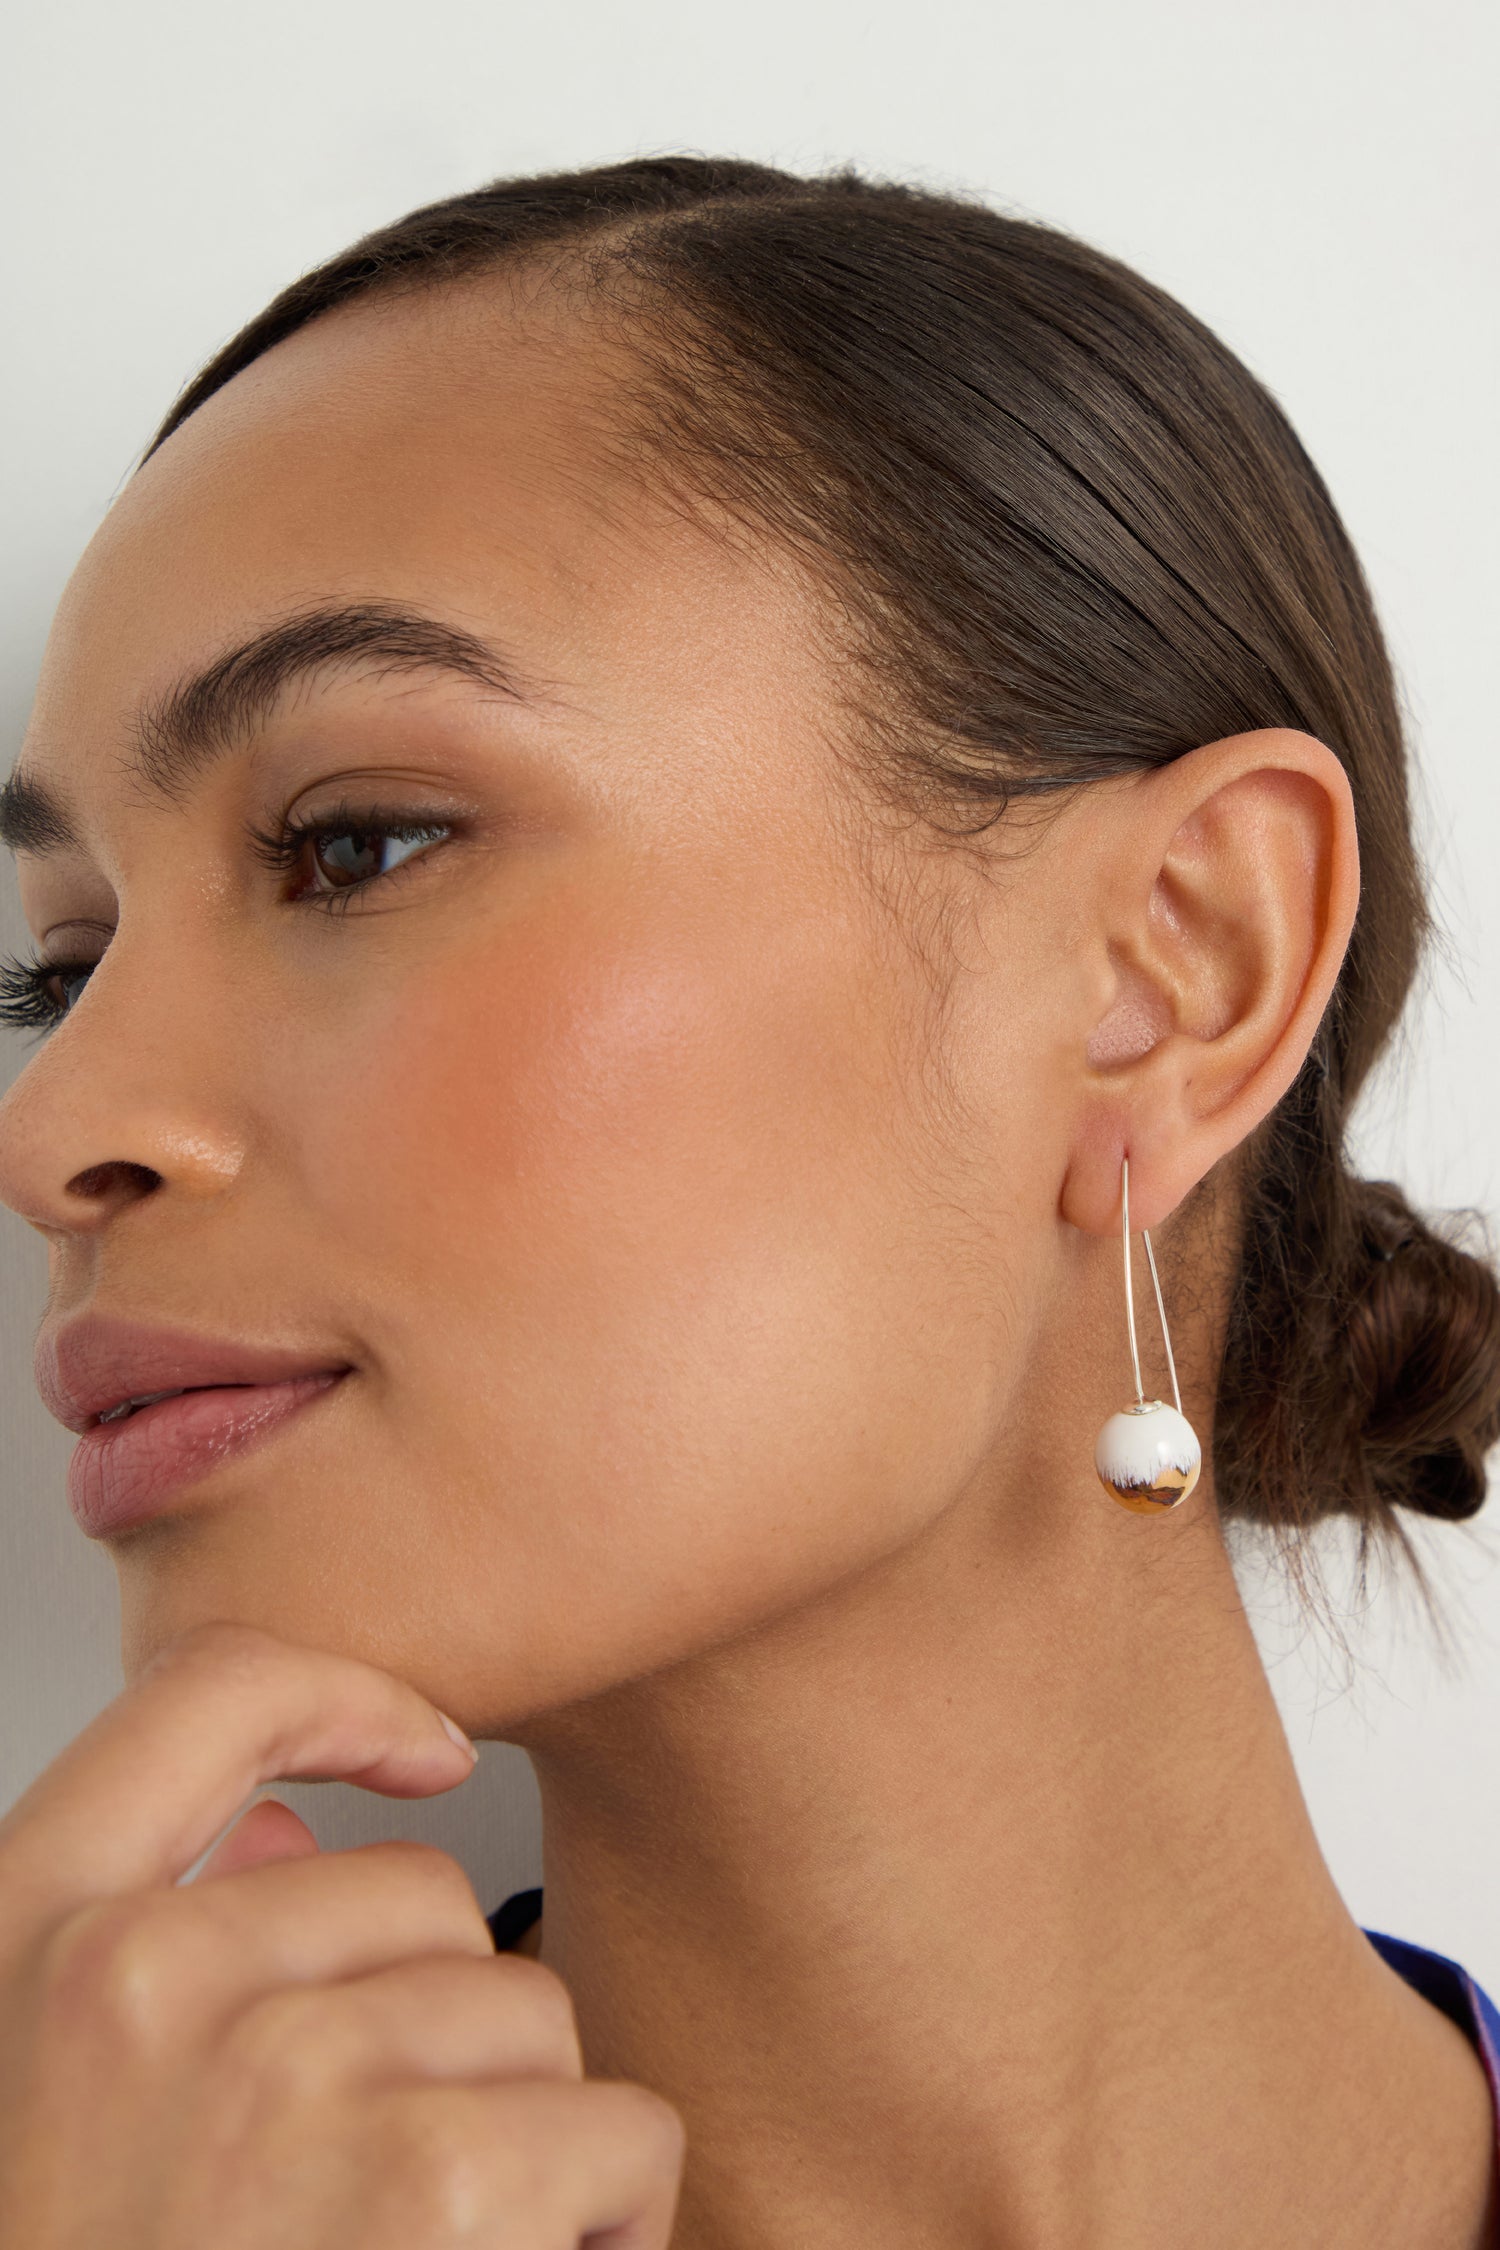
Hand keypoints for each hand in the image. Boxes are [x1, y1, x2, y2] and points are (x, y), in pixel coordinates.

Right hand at [0, 1622, 683, 2246]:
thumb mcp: (70, 2123)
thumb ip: (161, 1974)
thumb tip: (292, 1839)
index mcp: (25, 1949)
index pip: (207, 1700)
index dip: (341, 1695)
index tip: (421, 1747)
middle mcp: (134, 1987)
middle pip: (423, 1900)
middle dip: (443, 2037)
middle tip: (365, 2208)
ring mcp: (272, 2083)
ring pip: (530, 2013)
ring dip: (528, 2140)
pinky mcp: (423, 2191)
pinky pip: (618, 2131)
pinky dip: (613, 2226)